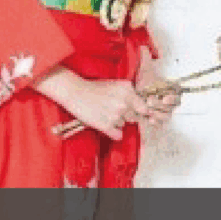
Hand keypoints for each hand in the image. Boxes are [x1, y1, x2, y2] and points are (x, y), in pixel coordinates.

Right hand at [35, 66, 149, 140]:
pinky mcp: (106, 126)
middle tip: (112, 109)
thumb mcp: (116, 84)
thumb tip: (143, 106)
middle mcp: (124, 103)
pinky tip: (105, 124)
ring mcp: (115, 115)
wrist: (75, 92)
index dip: (142, 111)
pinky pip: (118, 135)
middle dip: (125, 115)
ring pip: (124, 125)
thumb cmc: (94, 88)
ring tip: (103, 112)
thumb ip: (130, 93)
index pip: (145, 107)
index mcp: (127, 90)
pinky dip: (113, 132)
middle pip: (134, 117)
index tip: (139, 113)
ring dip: (116, 122)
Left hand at [136, 47, 180, 126]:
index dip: (173, 97)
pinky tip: (150, 120)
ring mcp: (164, 110)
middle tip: (150, 100)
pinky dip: (157, 122)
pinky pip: (161, 123)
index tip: (165, 96)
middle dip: (160, 104)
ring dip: (158, 114)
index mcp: (170, 89)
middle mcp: (169, 101)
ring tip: (149, 111)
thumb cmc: (142, 82)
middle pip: (171, 106)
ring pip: (167, 115)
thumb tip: (143, 47)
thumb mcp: (144, 70)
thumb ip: (145, 58)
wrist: (133, 93)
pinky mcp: (157, 118)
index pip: (178, 94)